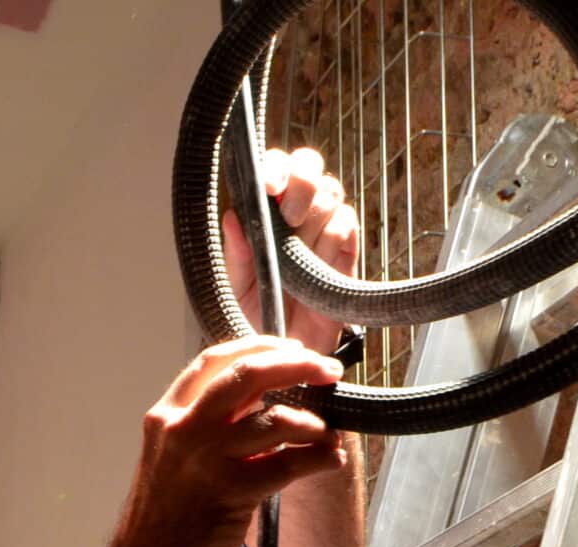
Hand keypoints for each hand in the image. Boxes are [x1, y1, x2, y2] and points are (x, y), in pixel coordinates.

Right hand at [104, 336, 347, 546]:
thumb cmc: (164, 516)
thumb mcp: (173, 457)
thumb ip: (209, 424)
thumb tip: (263, 399)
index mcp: (167, 416)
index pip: (215, 360)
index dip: (259, 345)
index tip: (291, 349)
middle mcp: (184, 429)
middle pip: (249, 374)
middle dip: (298, 365)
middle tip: (327, 370)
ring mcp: (206, 460)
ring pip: (276, 418)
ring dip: (313, 423)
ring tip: (326, 433)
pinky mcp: (231, 493)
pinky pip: (288, 464)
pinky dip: (318, 458)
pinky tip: (330, 460)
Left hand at [222, 147, 360, 357]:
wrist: (288, 351)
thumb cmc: (256, 314)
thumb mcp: (236, 287)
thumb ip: (237, 253)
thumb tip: (231, 217)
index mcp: (266, 211)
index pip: (275, 166)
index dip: (276, 167)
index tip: (269, 187)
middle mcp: (296, 211)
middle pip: (309, 165)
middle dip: (301, 184)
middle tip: (290, 218)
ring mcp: (323, 227)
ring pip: (330, 193)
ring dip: (314, 221)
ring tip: (299, 256)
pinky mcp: (346, 248)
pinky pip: (346, 224)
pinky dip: (332, 240)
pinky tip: (319, 265)